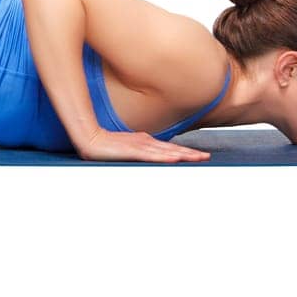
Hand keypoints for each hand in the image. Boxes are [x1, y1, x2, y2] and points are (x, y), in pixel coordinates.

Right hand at [77, 128, 210, 162]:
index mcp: (145, 142)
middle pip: (172, 149)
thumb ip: (139, 152)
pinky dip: (165, 156)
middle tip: (206, 157)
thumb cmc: (106, 144)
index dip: (185, 152)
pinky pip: (152, 155)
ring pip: (166, 151)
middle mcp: (146, 142)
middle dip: (190, 154)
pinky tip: (175, 158)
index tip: (199, 155)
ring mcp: (140, 145)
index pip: (169, 148)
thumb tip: (151, 156)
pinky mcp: (132, 150)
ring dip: (183, 155)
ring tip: (198, 158)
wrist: (90, 138)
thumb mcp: (127, 149)